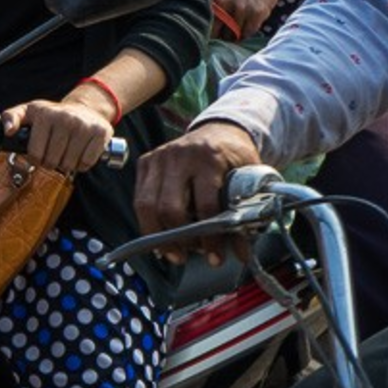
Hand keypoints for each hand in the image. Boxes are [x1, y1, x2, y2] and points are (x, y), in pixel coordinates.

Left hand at [1, 98, 115, 175]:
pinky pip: (87, 163)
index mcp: (44, 114)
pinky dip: (82, 164)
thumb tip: (8, 131)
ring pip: (69, 165)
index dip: (35, 159)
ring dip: (66, 165)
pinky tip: (79, 153)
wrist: (85, 108)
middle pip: (51, 162)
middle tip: (54, 153)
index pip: (34, 154)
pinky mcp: (100, 133)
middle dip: (51, 163)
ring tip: (66, 153)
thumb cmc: (54, 114)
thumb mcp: (29, 111)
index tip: (39, 153)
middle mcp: (65, 118)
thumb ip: (11, 117)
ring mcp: (84, 126)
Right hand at [133, 121, 262, 263]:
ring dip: (158, 236)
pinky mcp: (146, 162)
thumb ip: (246, 214)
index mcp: (209, 157)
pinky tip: (160, 236)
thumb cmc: (234, 158)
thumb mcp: (249, 180)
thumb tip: (242, 253)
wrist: (219, 131)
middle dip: (179, 239)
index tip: (216, 257)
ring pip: (146, 205)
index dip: (210, 236)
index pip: (205, 204)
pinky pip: (139, 200)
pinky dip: (148, 223)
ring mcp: (159, 157)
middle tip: (190, 255)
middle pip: (169, 207)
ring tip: (173, 253)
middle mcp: (179, 155)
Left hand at [209, 0, 278, 39]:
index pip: (203, 26)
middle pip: (218, 34)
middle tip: (220, 30)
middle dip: (219, 34)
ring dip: (233, 35)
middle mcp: (226, 2)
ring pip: (234, 35)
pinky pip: (250, 32)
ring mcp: (243, 7)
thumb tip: (191, 18)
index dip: (204, 31)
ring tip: (233, 27)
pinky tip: (244, 24)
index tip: (205, 33)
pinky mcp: (259, 11)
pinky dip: (246, 32)